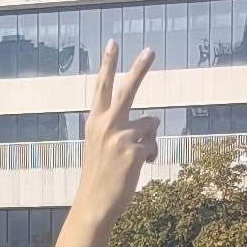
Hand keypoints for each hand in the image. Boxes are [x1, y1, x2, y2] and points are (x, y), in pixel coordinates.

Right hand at [39, 43, 156, 246]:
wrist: (94, 204)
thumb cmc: (99, 177)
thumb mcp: (100, 148)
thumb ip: (117, 130)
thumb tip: (152, 123)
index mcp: (95, 121)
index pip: (101, 87)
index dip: (107, 64)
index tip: (113, 43)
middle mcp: (106, 124)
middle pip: (127, 89)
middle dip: (139, 68)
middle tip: (150, 49)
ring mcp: (120, 136)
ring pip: (151, 125)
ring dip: (148, 141)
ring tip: (132, 160)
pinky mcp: (134, 150)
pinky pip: (153, 146)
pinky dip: (149, 157)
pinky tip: (136, 169)